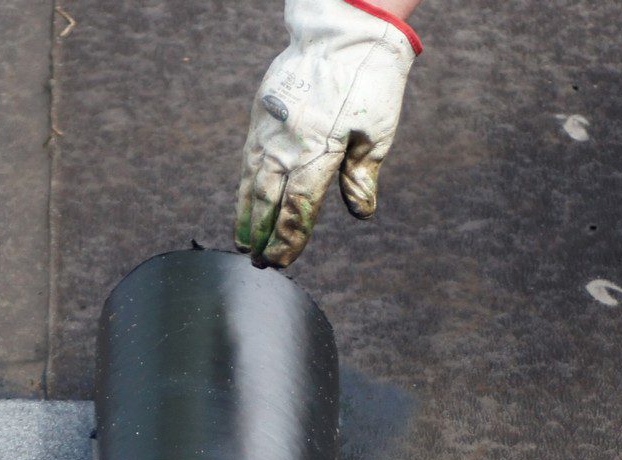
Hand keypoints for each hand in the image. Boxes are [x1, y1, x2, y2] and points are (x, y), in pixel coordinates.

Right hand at [236, 0, 420, 266]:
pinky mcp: (261, 117)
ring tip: (244, 243)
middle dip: (264, 236)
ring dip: (247, 216)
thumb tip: (361, 213)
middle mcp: (287, 144)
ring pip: (252, 182)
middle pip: (269, 202)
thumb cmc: (368, 83)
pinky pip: (248, 160)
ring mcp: (269, 130)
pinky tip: (244, 203)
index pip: (300, 208)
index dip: (289, 239)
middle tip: (260, 264)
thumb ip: (362, 175)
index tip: (281, 262)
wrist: (341, 32)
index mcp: (320, 151)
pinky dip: (244, 186)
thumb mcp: (378, 132)